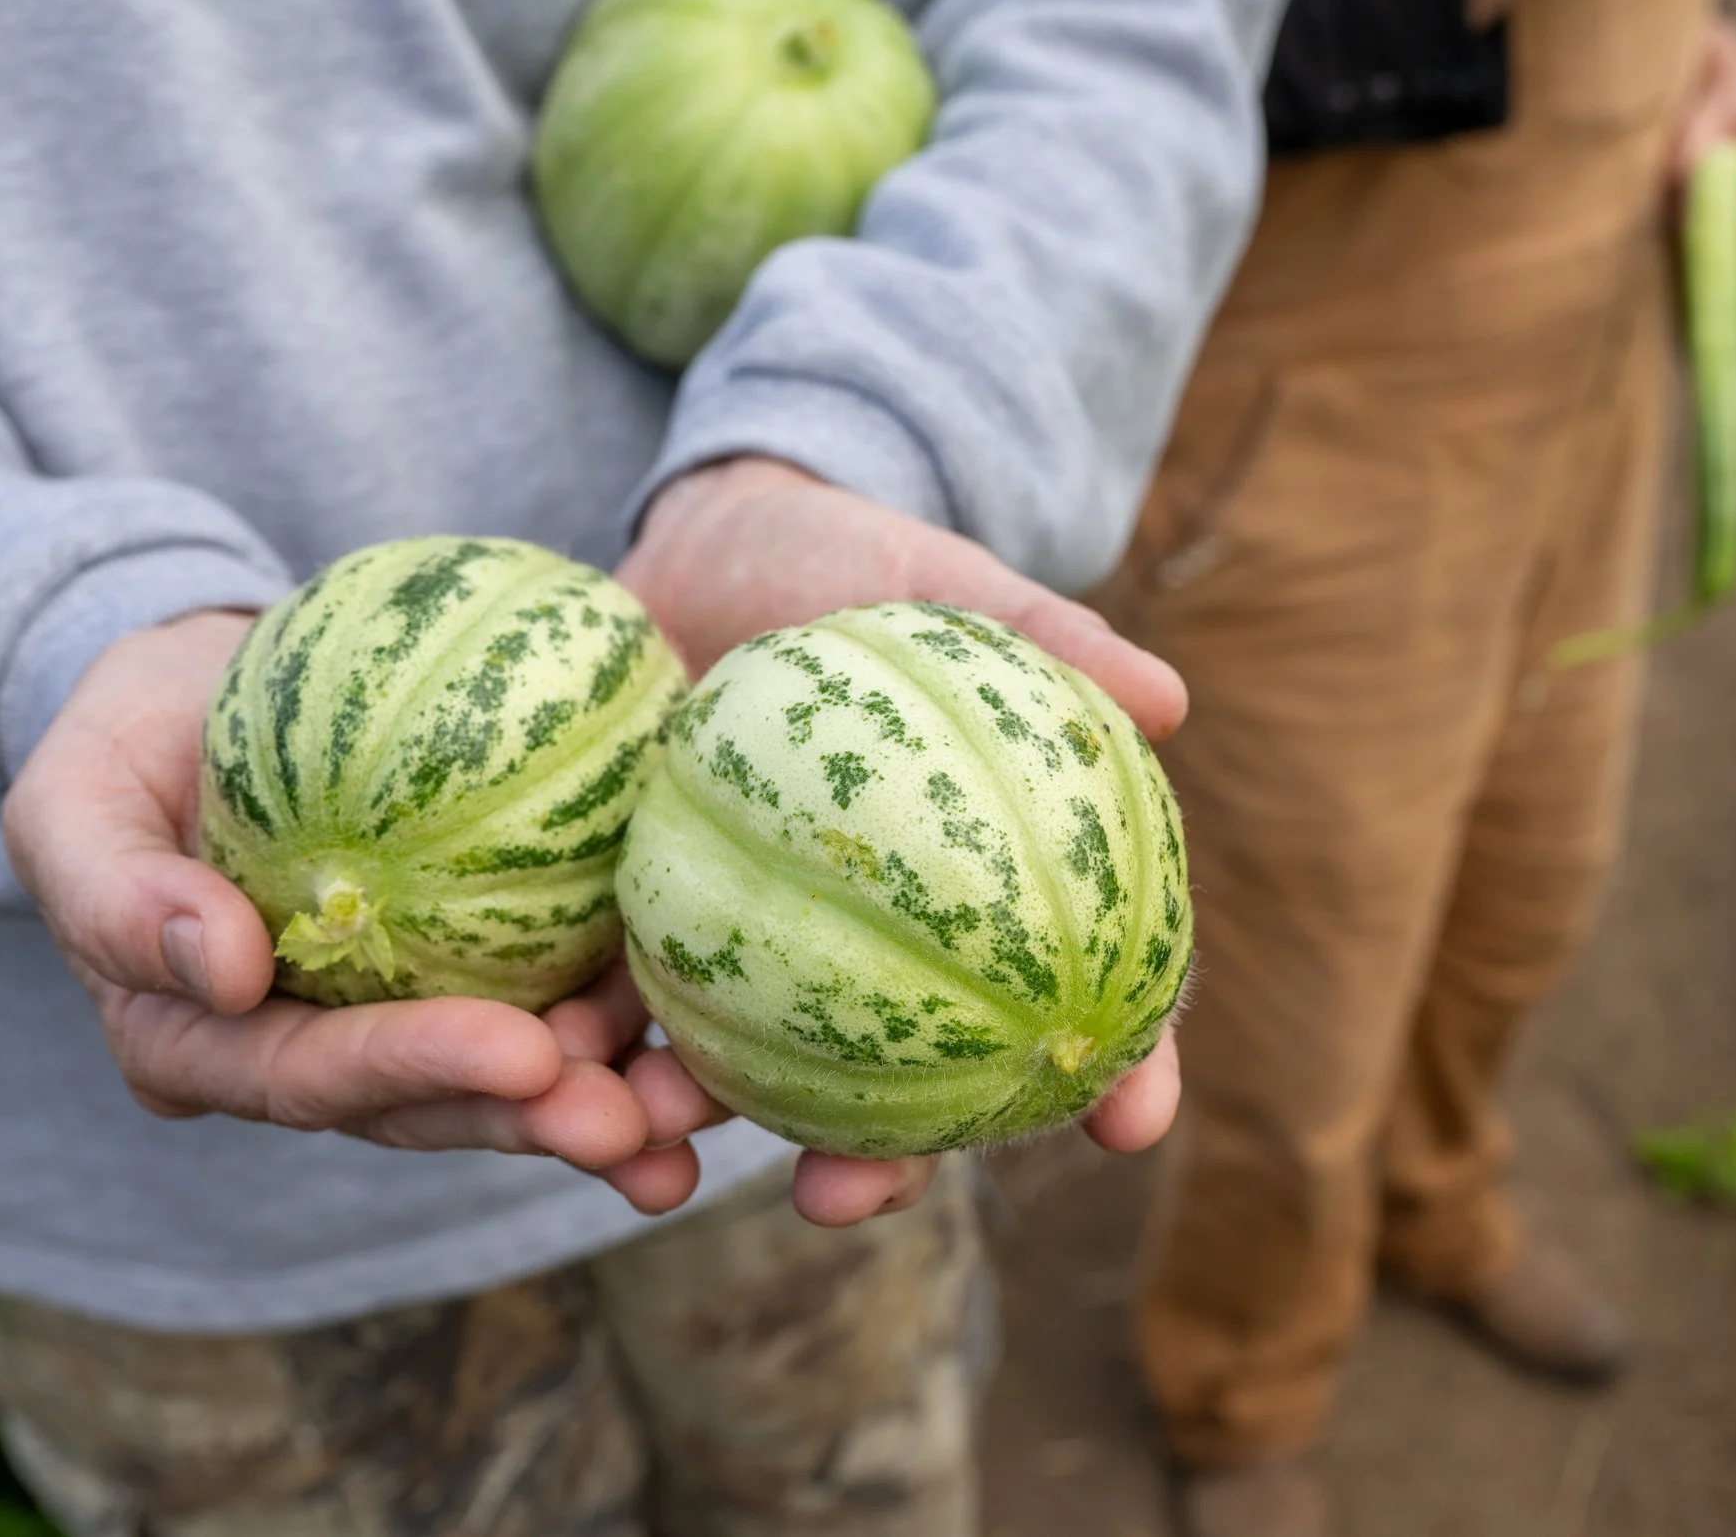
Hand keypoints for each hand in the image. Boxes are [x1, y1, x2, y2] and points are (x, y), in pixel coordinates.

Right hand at [2, 610, 709, 1214]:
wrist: (207, 682)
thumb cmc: (126, 737)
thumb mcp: (71, 794)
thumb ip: (111, 890)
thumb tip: (229, 970)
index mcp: (204, 1045)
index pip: (311, 1078)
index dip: (415, 1072)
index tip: (518, 1052)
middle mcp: (309, 1057)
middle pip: (427, 1105)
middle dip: (530, 1120)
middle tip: (627, 1120)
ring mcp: (400, 1017)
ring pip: (506, 1079)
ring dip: (600, 1102)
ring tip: (684, 1112)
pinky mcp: (477, 966)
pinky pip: (559, 1000)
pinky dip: (630, 1023)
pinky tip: (703, 1037)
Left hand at [615, 455, 1189, 1227]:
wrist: (694, 540)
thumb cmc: (845, 564)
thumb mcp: (942, 585)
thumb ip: (1047, 634)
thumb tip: (1171, 700)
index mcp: (968, 900)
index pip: (1069, 1003)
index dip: (1115, 1072)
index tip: (1129, 1124)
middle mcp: (864, 956)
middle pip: (894, 1094)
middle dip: (871, 1168)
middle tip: (848, 1194)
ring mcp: (746, 954)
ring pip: (741, 1080)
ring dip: (697, 1134)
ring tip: (662, 1152)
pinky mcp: (634, 931)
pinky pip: (616, 1009)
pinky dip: (589, 1055)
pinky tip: (564, 1074)